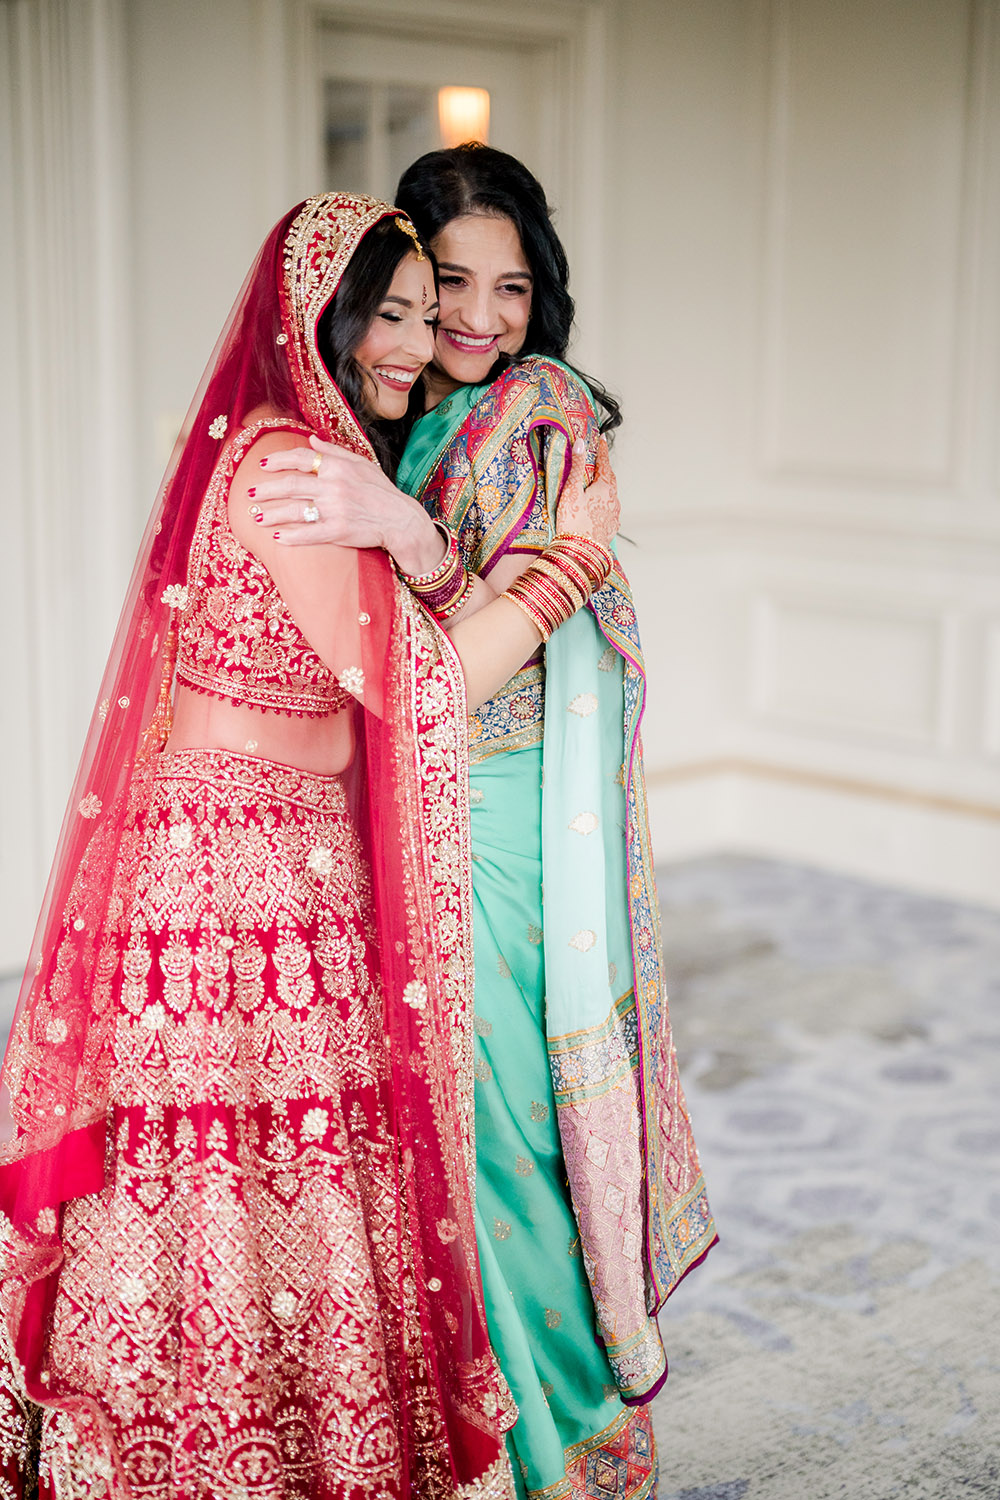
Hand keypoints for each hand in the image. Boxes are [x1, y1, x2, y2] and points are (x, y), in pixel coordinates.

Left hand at [250, 435, 445, 571]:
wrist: (400, 519)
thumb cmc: (380, 490)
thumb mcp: (361, 463)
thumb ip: (334, 451)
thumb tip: (311, 439)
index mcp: (338, 466)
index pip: (301, 458)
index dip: (279, 460)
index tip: (263, 465)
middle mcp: (334, 486)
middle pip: (291, 485)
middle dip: (266, 490)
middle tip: (250, 494)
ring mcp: (335, 509)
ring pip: (294, 510)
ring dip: (272, 514)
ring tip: (256, 517)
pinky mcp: (338, 531)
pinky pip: (308, 534)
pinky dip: (290, 537)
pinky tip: (277, 538)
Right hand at [554, 437, 619, 548]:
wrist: (581, 552)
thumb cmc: (574, 521)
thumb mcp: (571, 490)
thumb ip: (576, 466)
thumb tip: (580, 443)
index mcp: (606, 487)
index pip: (604, 463)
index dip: (601, 450)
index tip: (601, 439)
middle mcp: (614, 500)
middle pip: (610, 479)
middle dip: (604, 469)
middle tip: (598, 460)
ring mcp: (614, 515)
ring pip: (611, 495)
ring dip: (604, 487)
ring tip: (595, 484)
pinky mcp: (610, 528)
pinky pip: (608, 510)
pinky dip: (603, 504)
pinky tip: (597, 508)